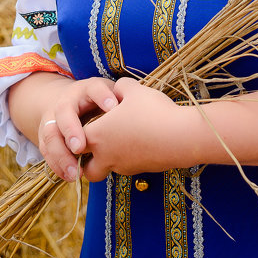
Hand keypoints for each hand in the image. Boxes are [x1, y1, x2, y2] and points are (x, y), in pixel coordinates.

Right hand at [36, 76, 119, 182]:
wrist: (70, 102)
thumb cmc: (101, 102)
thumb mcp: (112, 95)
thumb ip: (124, 98)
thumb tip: (141, 103)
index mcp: (86, 89)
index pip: (93, 89)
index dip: (102, 97)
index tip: (113, 108)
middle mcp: (66, 102)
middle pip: (63, 113)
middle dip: (71, 130)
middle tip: (81, 147)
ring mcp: (53, 120)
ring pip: (50, 136)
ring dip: (62, 155)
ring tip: (76, 172)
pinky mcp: (47, 138)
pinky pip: (48, 152)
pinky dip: (58, 165)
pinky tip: (70, 177)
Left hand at [79, 78, 194, 180]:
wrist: (181, 137)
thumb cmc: (153, 111)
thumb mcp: (135, 90)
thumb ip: (121, 86)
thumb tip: (118, 89)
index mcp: (97, 135)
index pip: (76, 139)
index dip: (78, 133)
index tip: (88, 123)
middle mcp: (105, 155)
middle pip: (85, 167)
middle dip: (86, 159)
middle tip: (97, 144)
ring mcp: (122, 166)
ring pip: (105, 170)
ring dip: (107, 160)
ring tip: (121, 142)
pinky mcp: (139, 171)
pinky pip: (126, 168)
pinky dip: (128, 159)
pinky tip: (142, 142)